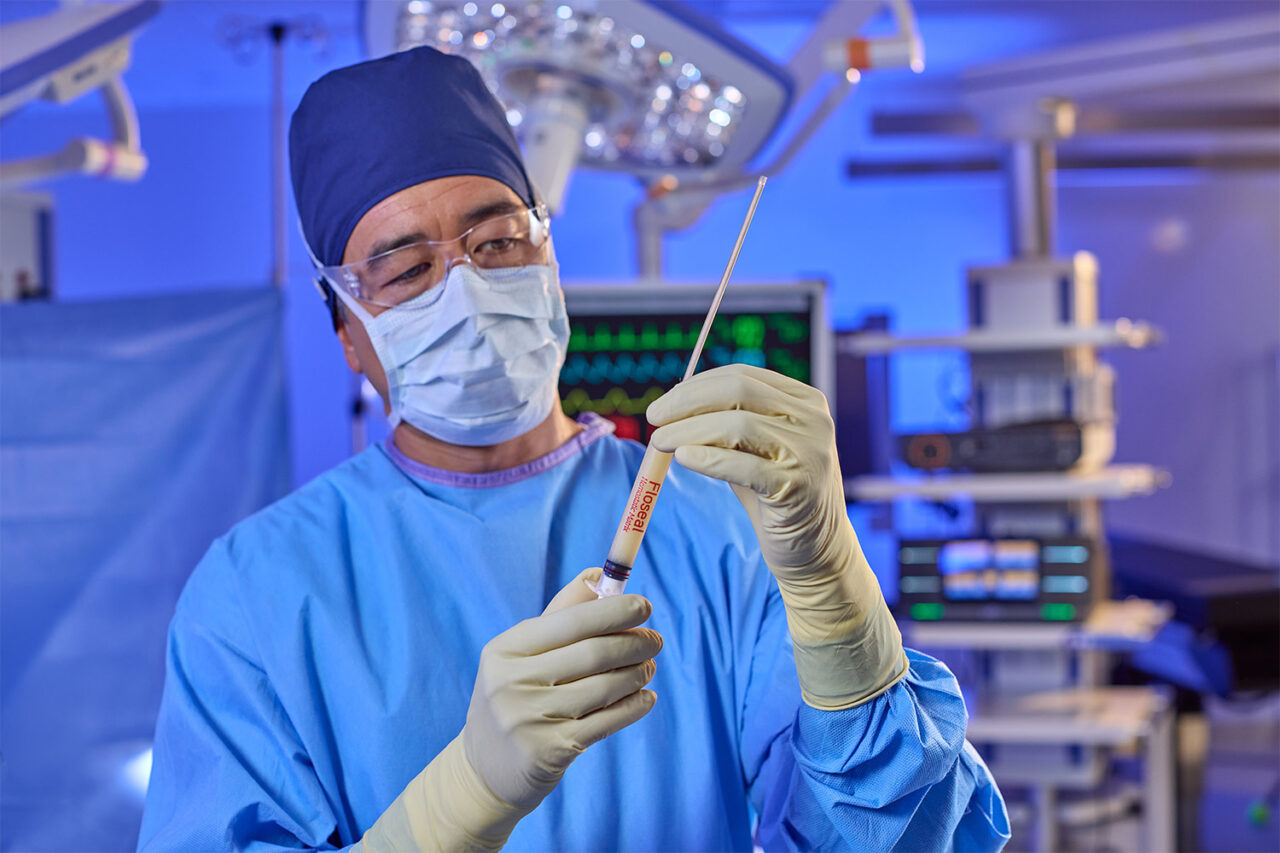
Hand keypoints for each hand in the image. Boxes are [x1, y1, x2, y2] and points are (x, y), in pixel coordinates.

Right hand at [360, 569, 659, 850]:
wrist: (484, 770)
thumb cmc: (513, 697)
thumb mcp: (521, 654)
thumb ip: (561, 613)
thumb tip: (600, 576)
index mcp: (506, 650)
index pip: (572, 620)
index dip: (615, 610)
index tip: (644, 606)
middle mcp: (513, 682)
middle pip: (594, 652)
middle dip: (635, 642)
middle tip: (655, 640)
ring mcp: (530, 719)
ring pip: (605, 688)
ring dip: (637, 674)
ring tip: (648, 667)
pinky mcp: (551, 751)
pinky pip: (607, 722)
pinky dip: (634, 706)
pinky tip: (645, 697)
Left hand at [648, 364, 903, 709]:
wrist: (816, 551)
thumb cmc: (776, 497)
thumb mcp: (754, 450)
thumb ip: (725, 425)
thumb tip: (671, 408)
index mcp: (805, 402)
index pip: (741, 377)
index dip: (694, 387)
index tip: (662, 406)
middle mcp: (813, 420)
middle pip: (738, 392)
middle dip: (687, 402)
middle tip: (653, 419)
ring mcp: (810, 451)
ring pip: (736, 426)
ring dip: (688, 431)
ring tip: (659, 443)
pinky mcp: (798, 485)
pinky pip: (742, 465)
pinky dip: (707, 459)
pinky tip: (683, 459)